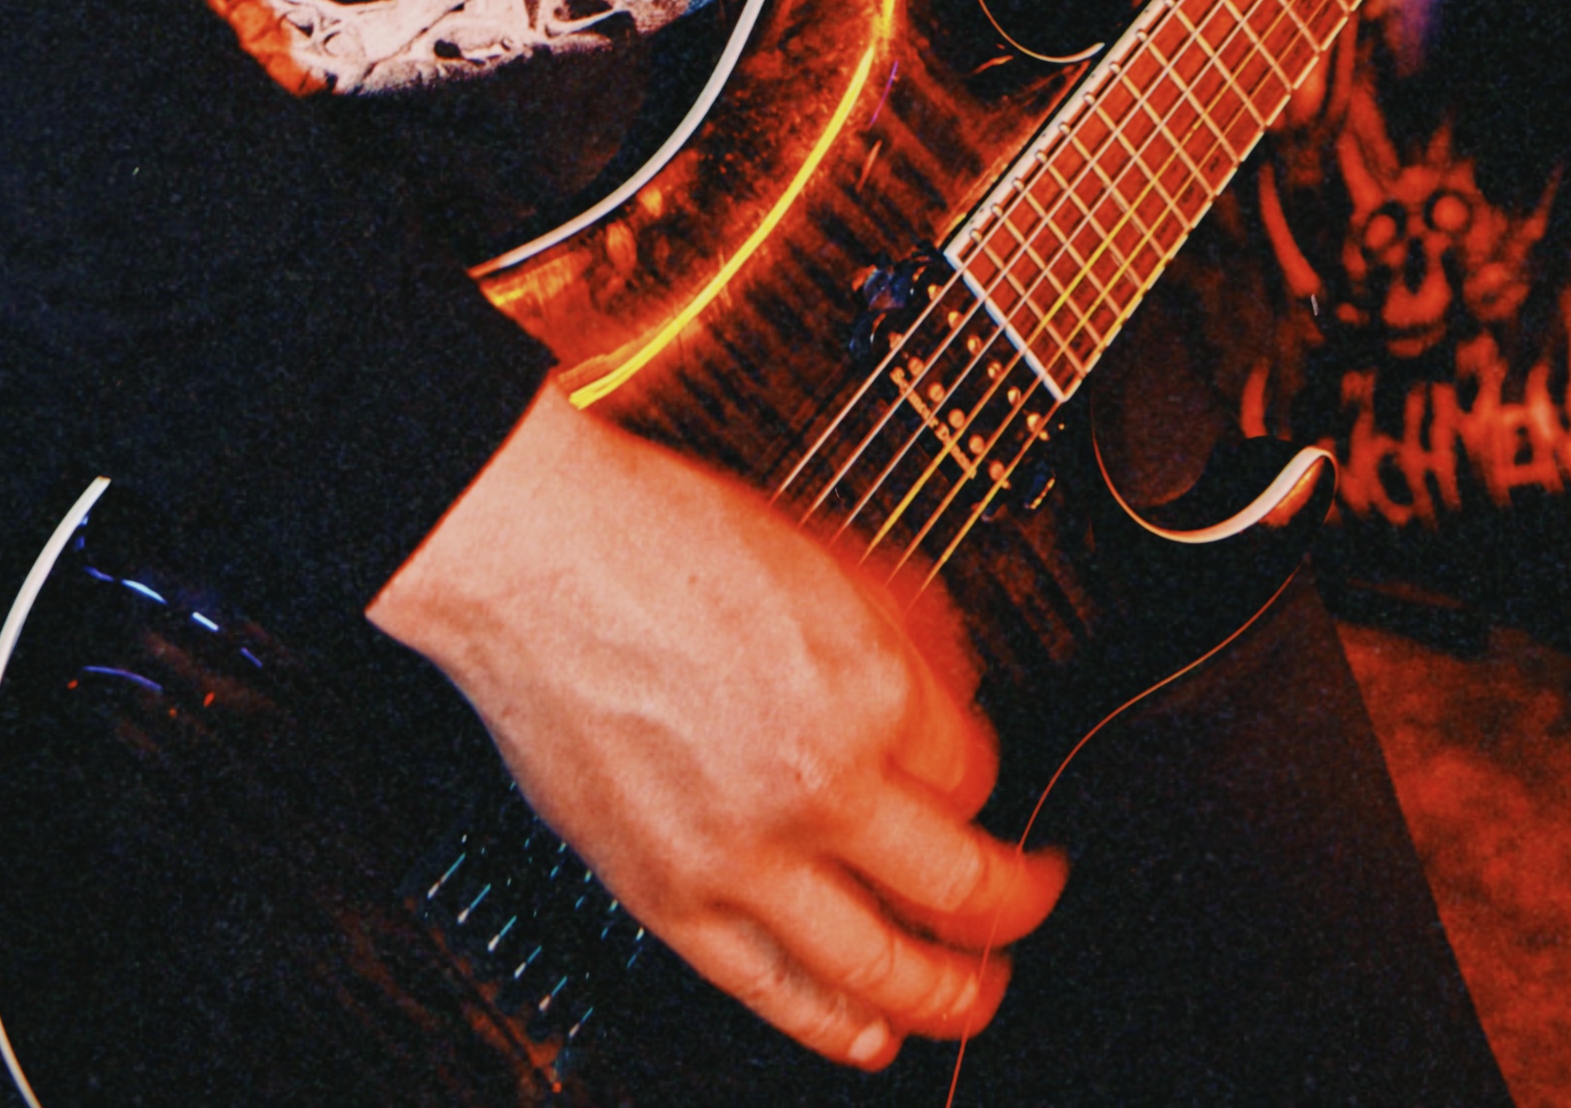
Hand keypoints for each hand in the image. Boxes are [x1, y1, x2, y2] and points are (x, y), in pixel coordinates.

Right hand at [369, 384, 1063, 1070]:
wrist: (539, 559)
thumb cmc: (658, 536)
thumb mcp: (820, 549)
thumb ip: (900, 624)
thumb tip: (951, 676)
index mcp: (867, 686)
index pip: (974, 767)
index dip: (983, 772)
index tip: (975, 778)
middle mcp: (818, 783)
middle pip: (958, 885)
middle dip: (1013, 903)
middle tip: (1031, 900)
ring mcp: (743, 854)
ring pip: (880, 967)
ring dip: (948, 993)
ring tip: (975, 994)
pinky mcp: (672, 899)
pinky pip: (773, 990)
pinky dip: (835, 1026)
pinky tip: (869, 1035)